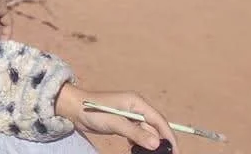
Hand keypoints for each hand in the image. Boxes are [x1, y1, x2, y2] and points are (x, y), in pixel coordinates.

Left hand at [55, 84, 178, 153]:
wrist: (74, 108)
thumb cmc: (93, 111)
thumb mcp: (114, 122)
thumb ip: (135, 132)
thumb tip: (157, 144)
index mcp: (136, 102)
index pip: (159, 120)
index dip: (169, 137)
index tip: (175, 152)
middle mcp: (136, 107)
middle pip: (155, 128)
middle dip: (159, 143)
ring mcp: (131, 115)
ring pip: (147, 133)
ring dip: (148, 144)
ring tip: (143, 152)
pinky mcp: (125, 122)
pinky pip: (139, 135)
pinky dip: (139, 143)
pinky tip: (133, 149)